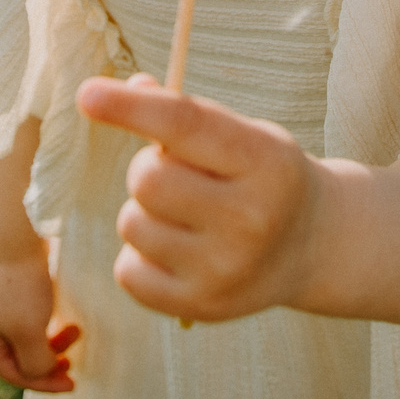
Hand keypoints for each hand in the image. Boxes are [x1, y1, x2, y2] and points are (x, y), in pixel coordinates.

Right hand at [0, 251, 79, 393]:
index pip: (15, 374)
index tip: (73, 382)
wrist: (15, 233)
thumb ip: (36, 363)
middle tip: (74, 358)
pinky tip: (64, 315)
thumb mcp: (30, 333)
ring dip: (52, 338)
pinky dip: (47, 321)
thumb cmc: (22, 286)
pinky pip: (28, 316)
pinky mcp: (7, 288)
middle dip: (50, 358)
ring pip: (27, 335)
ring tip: (76, 329)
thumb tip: (41, 374)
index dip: (45, 383)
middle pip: (20, 356)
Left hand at [76, 74, 323, 323]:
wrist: (312, 246)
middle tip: (177, 173)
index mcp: (264, 160)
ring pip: (131, 223)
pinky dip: (140, 255)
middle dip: (148, 168)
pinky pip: (128, 271)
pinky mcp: (200, 306)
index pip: (186, 125)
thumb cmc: (263, 176)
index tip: (87, 94)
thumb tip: (118, 92)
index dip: (132, 109)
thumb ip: (185, 114)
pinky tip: (178, 250)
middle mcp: (249, 218)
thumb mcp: (243, 133)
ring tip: (184, 215)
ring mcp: (225, 269)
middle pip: (147, 178)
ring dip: (143, 212)